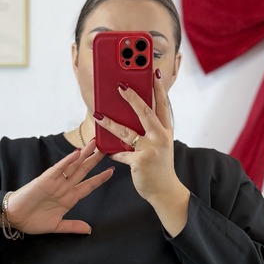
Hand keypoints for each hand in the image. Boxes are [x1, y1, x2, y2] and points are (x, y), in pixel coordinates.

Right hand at [3, 139, 112, 234]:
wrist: (15, 218)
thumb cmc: (33, 221)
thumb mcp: (57, 226)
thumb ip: (73, 226)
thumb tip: (89, 230)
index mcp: (69, 198)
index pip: (88, 186)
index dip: (100, 178)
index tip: (111, 170)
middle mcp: (64, 187)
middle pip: (83, 171)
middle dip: (94, 160)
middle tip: (106, 148)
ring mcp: (56, 182)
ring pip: (73, 166)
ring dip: (83, 155)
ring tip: (94, 144)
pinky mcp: (45, 179)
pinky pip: (58, 169)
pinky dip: (67, 161)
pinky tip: (76, 153)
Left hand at [95, 71, 189, 235]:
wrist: (165, 190)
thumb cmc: (160, 166)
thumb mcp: (161, 145)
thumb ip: (151, 130)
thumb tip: (132, 115)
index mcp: (165, 130)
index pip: (162, 105)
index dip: (158, 88)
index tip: (153, 73)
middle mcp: (160, 137)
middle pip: (145, 112)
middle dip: (132, 98)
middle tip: (120, 86)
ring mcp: (150, 149)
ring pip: (126, 132)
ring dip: (110, 123)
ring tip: (98, 115)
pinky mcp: (140, 161)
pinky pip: (121, 153)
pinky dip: (112, 152)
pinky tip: (105, 150)